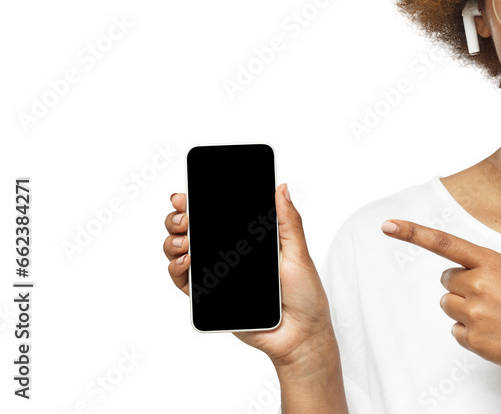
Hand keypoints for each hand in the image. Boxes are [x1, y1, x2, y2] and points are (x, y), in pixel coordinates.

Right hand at [163, 184, 336, 371]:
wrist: (299, 335)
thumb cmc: (304, 295)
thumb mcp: (298, 253)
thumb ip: (288, 222)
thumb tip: (281, 188)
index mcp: (248, 239)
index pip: (217, 214)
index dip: (197, 203)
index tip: (185, 196)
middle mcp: (229, 254)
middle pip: (192, 230)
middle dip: (179, 219)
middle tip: (185, 218)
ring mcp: (217, 274)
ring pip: (181, 253)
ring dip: (174, 242)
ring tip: (187, 241)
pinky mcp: (210, 297)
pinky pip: (184, 282)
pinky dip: (177, 270)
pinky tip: (186, 261)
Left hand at [380, 219, 500, 382]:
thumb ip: (488, 269)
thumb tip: (461, 278)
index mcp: (492, 262)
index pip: (445, 243)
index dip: (413, 233)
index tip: (388, 225)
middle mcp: (479, 284)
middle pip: (447, 280)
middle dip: (462, 286)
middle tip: (492, 297)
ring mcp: (474, 313)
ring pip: (448, 304)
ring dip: (465, 308)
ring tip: (496, 316)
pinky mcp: (473, 340)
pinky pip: (455, 330)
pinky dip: (470, 333)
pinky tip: (496, 333)